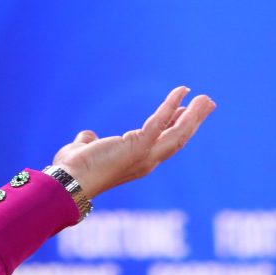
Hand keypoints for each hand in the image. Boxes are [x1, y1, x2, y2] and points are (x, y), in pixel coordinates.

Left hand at [50, 86, 214, 198]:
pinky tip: (182, 91)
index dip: (177, 125)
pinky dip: (172, 105)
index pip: (164, 142)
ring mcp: (145, 156)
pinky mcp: (139, 147)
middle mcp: (147, 161)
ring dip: (194, 115)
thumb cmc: (73, 170)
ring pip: (178, 133)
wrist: (68, 183)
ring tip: (206, 99)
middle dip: (194, 120)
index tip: (186, 111)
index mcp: (137, 162)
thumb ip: (89, 141)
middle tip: (207, 103)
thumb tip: (87, 136)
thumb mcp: (85, 150)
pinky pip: (160, 122)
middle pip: (179, 139)